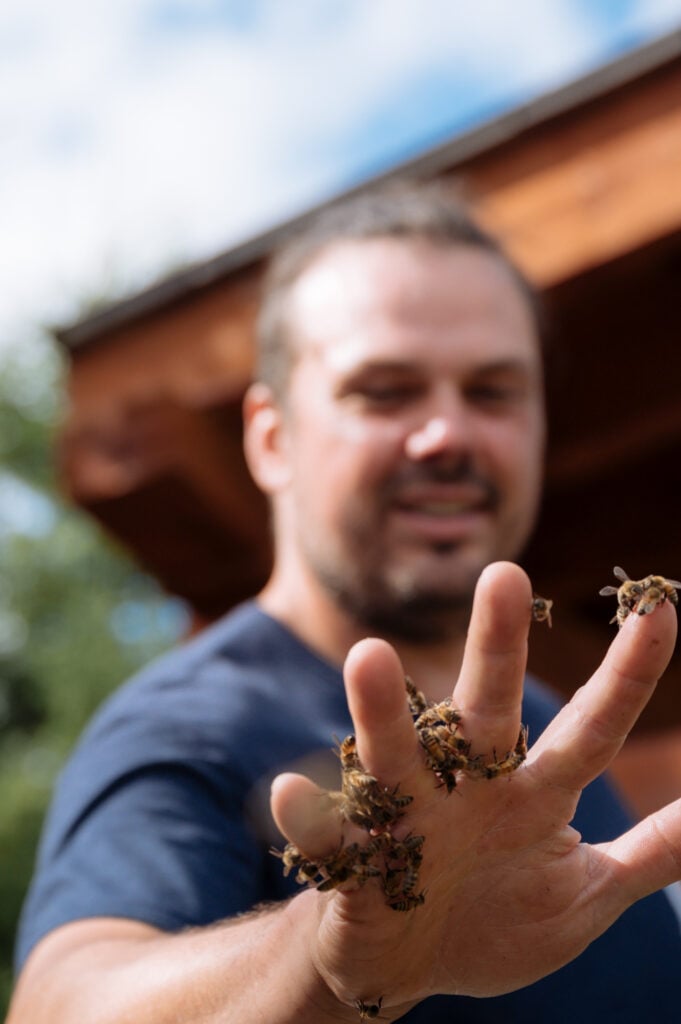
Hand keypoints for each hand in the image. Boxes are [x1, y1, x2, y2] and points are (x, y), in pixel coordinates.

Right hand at [270, 561, 679, 1017]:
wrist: (410, 966)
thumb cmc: (498, 917)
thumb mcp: (586, 894)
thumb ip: (647, 854)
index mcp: (531, 795)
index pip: (588, 729)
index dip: (626, 675)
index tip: (663, 609)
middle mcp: (468, 788)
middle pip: (486, 712)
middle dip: (497, 647)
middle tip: (504, 576)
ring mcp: (409, 818)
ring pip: (396, 756)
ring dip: (383, 711)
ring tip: (371, 657)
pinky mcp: (353, 861)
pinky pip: (326, 837)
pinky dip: (308, 816)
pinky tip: (290, 791)